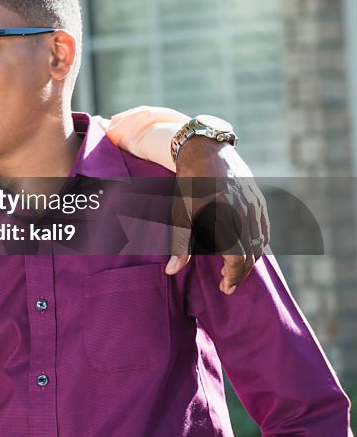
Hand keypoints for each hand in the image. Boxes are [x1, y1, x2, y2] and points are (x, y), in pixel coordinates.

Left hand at [167, 138, 269, 293]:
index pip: (237, 258)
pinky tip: (248, 250)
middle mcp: (245, 213)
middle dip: (240, 273)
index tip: (225, 288)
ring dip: (250, 260)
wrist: (206, 148)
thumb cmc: (188, 181)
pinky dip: (259, 244)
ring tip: (235, 270)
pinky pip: (265, 229)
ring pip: (260, 243)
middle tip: (228, 285)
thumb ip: (181, 243)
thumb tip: (172, 272)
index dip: (232, 277)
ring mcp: (255, 205)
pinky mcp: (259, 199)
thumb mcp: (180, 211)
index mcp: (225, 217)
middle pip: (251, 254)